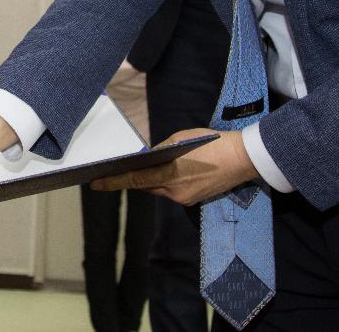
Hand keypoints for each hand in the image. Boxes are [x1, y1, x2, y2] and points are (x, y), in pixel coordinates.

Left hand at [91, 128, 257, 205]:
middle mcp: (174, 191)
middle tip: (119, 170)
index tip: (95, 184)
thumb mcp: (181, 139)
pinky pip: (172, 192)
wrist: (243, 159)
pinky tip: (174, 171)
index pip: (134, 180)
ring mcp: (184, 198)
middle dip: (136, 177)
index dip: (113, 182)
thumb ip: (162, 151)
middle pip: (146, 186)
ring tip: (153, 165)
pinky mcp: (193, 200)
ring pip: (159, 189)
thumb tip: (149, 158)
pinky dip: (168, 182)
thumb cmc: (211, 142)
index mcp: (169, 174)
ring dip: (153, 179)